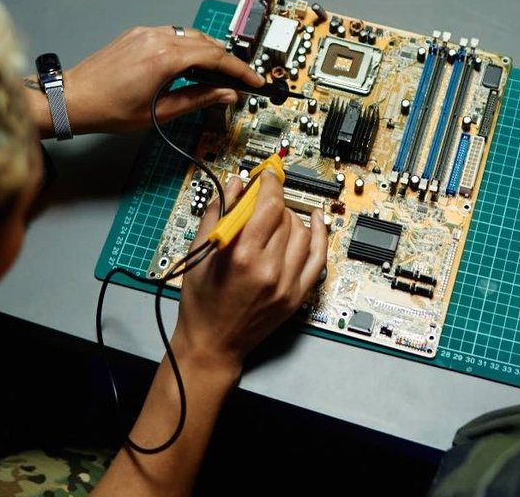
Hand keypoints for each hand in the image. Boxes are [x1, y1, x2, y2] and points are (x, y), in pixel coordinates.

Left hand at [26, 26, 262, 135]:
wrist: (73, 98)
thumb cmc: (108, 109)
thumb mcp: (159, 112)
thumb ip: (197, 100)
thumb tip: (225, 94)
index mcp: (165, 59)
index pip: (216, 59)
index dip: (240, 71)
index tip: (254, 81)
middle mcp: (158, 39)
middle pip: (208, 43)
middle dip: (228, 61)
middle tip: (241, 79)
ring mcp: (146, 33)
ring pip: (191, 36)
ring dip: (209, 52)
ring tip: (218, 74)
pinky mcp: (137, 34)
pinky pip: (173, 35)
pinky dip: (189, 47)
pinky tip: (191, 64)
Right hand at [173, 172, 328, 375]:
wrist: (212, 343)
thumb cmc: (201, 303)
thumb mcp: (200, 253)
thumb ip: (219, 213)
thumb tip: (236, 184)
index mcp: (242, 257)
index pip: (269, 206)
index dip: (271, 184)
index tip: (269, 175)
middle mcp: (269, 270)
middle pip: (285, 217)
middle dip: (275, 203)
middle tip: (262, 201)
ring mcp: (287, 285)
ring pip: (303, 234)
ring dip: (292, 218)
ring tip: (277, 218)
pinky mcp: (297, 296)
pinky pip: (318, 259)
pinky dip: (320, 236)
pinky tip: (315, 222)